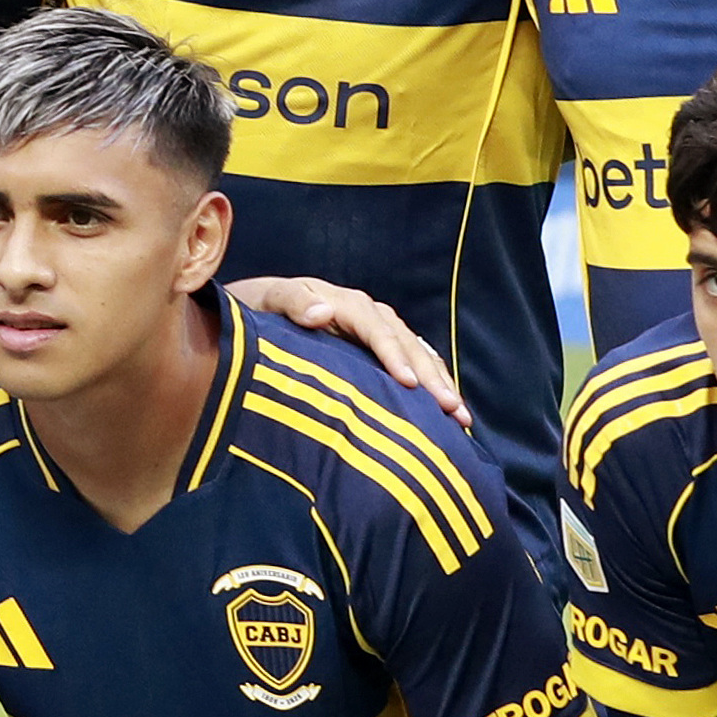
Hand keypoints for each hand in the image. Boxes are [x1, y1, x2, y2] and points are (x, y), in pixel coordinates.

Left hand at [220, 276, 463, 420]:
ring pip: (416, 353)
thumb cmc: (259, 309)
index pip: (376, 329)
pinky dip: (430, 382)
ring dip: (440, 382)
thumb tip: (323, 314)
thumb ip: (292, 302)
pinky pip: (412, 361)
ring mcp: (376, 330)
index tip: (409, 384)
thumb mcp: (267, 300)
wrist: (255, 309)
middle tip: (452, 408)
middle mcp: (367, 314)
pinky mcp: (378, 347)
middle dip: (431, 376)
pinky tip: (446, 409)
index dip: (394, 355)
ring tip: (460, 416)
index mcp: (344, 302)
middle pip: (406, 343)